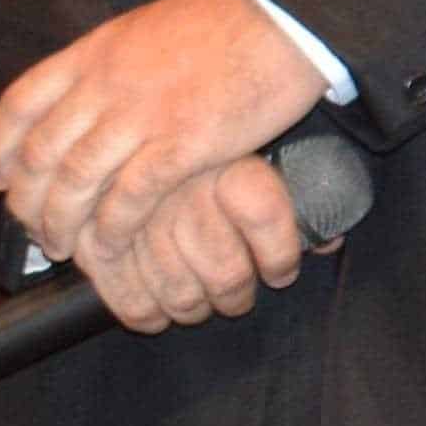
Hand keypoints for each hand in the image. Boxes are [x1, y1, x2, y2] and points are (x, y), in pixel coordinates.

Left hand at [0, 0, 318, 268]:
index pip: (20, 104)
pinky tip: (108, 247)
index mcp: (90, 55)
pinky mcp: (180, 145)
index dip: (1, 148)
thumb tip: (80, 95)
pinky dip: (111, 229)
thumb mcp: (139, 32)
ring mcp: (139, 116)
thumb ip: (105, 66)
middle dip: (27, 199)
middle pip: (41, 154)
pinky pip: (128, 198)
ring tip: (62, 247)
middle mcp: (104, 86)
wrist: (277, 20)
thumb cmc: (217, 26)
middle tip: (31, 227)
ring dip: (61, 223)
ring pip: (76, 182)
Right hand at [75, 157, 308, 332]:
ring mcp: (139, 216)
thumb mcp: (256, 150)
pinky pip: (131, 300)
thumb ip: (299, 192)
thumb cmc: (202, 138)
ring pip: (184, 294)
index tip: (279, 273)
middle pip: (227, 273)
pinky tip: (155, 313)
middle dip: (235, 297)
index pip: (268, 222)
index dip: (281, 261)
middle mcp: (185, 190)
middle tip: (234, 296)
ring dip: (193, 309)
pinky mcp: (98, 238)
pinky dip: (145, 315)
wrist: (122, 111)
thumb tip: (328, 242)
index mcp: (228, 163)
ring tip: (197, 303)